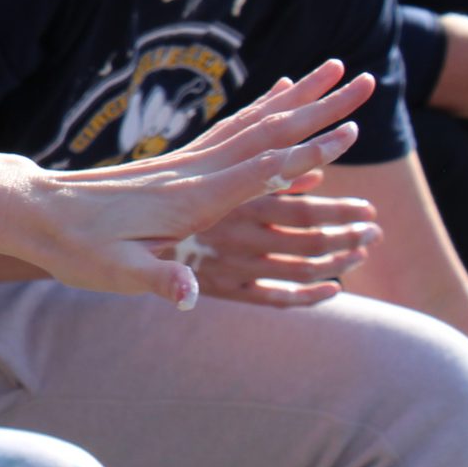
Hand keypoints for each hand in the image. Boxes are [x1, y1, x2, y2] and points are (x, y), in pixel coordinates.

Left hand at [0, 60, 373, 305]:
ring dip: (299, 99)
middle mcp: (192, 172)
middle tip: (366, 80)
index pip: (255, 172)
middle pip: (266, 134)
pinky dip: (263, 110)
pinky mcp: (175, 164)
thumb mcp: (112, 271)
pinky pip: (230, 130)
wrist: (33, 211)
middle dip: (320, 110)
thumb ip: (155, 280)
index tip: (346, 132)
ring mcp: (184, 164)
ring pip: (254, 124)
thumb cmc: (73, 247)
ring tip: (337, 70)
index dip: (302, 155)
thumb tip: (187, 297)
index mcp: (188, 199)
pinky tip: (282, 94)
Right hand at [148, 167, 377, 306]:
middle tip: (373, 228)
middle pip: (309, 243)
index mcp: (232, 205)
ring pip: (298, 270)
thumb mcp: (199, 167)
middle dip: (347, 235)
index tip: (370, 208)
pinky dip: (308, 297)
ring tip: (361, 250)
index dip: (340, 211)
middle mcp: (236, 239)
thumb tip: (310, 167)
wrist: (94, 229)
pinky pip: (273, 299)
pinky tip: (332, 290)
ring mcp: (230, 268)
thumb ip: (257, 168)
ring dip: (337, 262)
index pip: (301, 210)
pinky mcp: (221, 289)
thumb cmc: (146, 193)